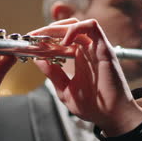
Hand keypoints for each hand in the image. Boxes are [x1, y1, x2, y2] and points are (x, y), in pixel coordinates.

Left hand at [29, 18, 141, 135]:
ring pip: (76, 24)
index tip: (30, 43)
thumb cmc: (93, 107)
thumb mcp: (65, 89)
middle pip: (66, 28)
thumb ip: (52, 74)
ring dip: (57, 27)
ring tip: (44, 38)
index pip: (60, 39)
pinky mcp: (104, 48)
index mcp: (79, 58)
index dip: (44, 39)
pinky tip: (64, 41)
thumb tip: (38, 60)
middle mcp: (88, 50)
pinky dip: (75, 29)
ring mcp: (96, 48)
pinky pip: (92, 27)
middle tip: (32, 37)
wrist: (112, 116)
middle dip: (46, 31)